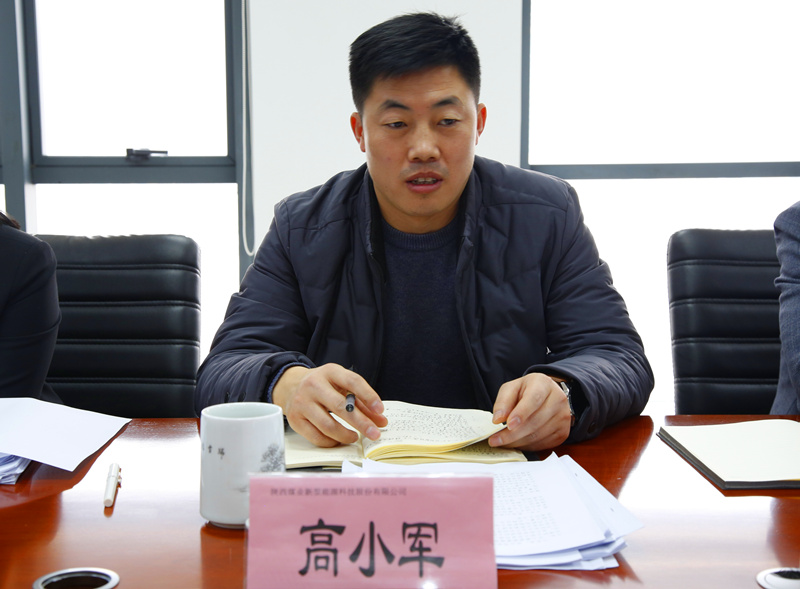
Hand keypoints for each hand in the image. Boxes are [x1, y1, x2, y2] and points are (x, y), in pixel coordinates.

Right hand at [272, 363, 387, 447]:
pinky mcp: (294, 419)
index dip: (368, 396)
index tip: (380, 410)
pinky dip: (331, 442)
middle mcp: (314, 385)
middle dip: (361, 423)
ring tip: (355, 437)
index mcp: (330, 372)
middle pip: (341, 407)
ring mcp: (302, 402)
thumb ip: (362, 402)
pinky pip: (316, 436)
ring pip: (328, 425)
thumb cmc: (323, 386)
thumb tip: (380, 421)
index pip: (352, 381)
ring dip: (346, 435)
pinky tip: (339, 440)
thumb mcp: (341, 386)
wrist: (291, 385)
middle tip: (374, 433)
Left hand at [488, 373, 571, 451]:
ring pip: (538, 436)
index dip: (521, 413)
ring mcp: (563, 418)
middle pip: (535, 422)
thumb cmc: (527, 391)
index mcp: (543, 384)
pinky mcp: (563, 433)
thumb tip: (498, 419)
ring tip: (502, 442)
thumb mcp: (512, 388)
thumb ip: (503, 401)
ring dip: (517, 442)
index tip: (508, 424)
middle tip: (495, 440)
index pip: (534, 399)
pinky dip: (526, 446)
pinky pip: (542, 444)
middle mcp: (558, 400)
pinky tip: (516, 443)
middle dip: (512, 434)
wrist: (547, 396)